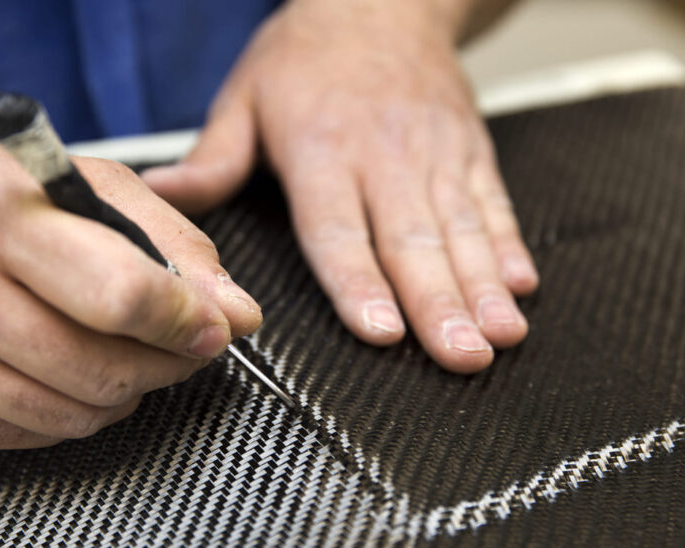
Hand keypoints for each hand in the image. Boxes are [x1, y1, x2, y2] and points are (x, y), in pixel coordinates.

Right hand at [0, 144, 260, 448]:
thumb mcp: (93, 190)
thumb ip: (178, 248)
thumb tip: (241, 316)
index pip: (121, 294)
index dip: (187, 322)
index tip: (215, 327)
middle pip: (101, 369)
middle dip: (164, 365)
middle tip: (182, 347)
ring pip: (73, 415)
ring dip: (124, 394)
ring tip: (122, 356)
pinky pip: (34, 436)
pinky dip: (73, 413)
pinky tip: (64, 373)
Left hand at [142, 0, 537, 372]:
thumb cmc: (309, 53)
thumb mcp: (245, 94)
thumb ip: (212, 157)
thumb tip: (161, 197)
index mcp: (323, 150)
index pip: (340, 231)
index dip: (362, 284)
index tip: (383, 332)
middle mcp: (386, 157)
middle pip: (413, 242)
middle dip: (441, 306)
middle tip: (460, 357)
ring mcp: (436, 155)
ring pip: (463, 231)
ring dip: (484, 288)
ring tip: (499, 337)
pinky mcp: (471, 152)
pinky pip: (494, 204)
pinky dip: (510, 247)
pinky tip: (523, 287)